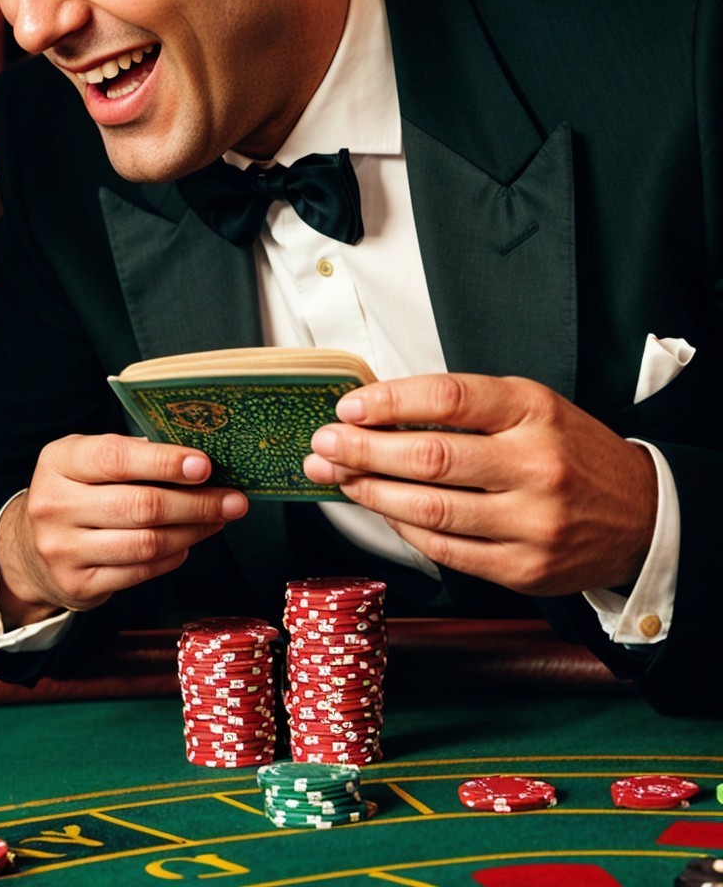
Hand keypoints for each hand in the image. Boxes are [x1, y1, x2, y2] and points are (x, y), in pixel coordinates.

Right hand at [0, 435, 248, 628]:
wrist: (27, 551)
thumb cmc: (74, 494)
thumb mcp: (85, 461)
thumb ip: (130, 456)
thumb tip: (199, 463)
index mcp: (58, 462)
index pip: (115, 457)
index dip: (164, 462)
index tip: (205, 465)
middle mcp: (54, 505)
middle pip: (141, 505)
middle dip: (196, 503)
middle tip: (234, 501)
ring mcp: (63, 549)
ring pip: (147, 543)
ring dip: (192, 532)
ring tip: (217, 521)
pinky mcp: (79, 585)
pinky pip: (141, 571)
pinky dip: (172, 557)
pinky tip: (185, 544)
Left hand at [306, 373, 657, 594]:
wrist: (643, 516)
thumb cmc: (570, 453)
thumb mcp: (530, 409)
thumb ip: (462, 407)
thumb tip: (375, 411)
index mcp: (535, 413)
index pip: (449, 398)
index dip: (388, 402)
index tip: (348, 406)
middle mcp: (537, 466)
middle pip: (430, 458)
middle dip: (362, 451)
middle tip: (324, 445)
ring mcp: (533, 522)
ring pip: (429, 509)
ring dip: (370, 492)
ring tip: (339, 478)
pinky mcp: (525, 569)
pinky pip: (444, 549)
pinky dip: (403, 528)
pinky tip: (382, 510)